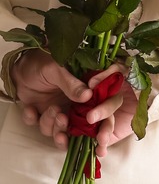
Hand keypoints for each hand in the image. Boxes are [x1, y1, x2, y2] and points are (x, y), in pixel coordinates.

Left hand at [11, 49, 138, 156]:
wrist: (18, 66)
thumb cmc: (42, 61)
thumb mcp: (57, 69)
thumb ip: (71, 84)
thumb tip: (88, 95)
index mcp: (90, 91)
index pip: (106, 107)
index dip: (103, 117)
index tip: (91, 119)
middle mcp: (78, 105)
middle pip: (85, 127)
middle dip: (75, 131)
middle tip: (62, 119)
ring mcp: (61, 111)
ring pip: (60, 131)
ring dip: (52, 124)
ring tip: (49, 109)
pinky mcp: (43, 116)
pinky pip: (39, 126)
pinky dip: (33, 119)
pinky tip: (30, 108)